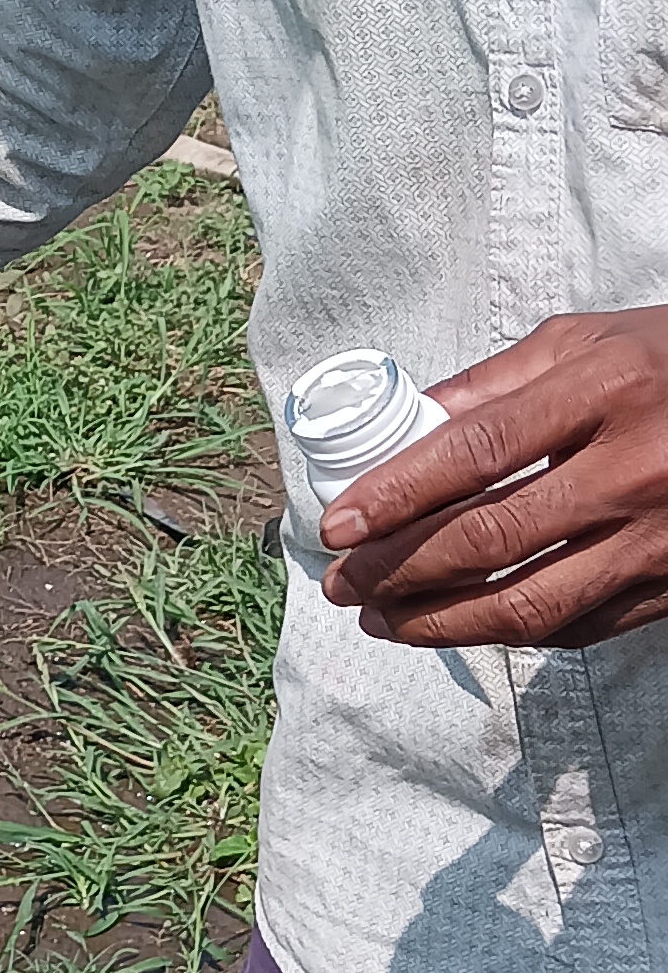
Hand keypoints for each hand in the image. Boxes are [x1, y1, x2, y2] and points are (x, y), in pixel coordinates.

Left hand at [321, 309, 667, 646]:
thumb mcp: (588, 341)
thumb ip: (494, 383)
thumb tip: (405, 423)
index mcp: (606, 391)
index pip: (478, 453)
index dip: (397, 494)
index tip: (337, 524)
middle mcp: (634, 470)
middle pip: (490, 538)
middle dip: (399, 569)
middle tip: (343, 581)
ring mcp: (660, 538)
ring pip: (529, 603)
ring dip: (440, 621)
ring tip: (383, 619)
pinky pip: (578, 626)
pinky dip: (510, 631)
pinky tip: (461, 624)